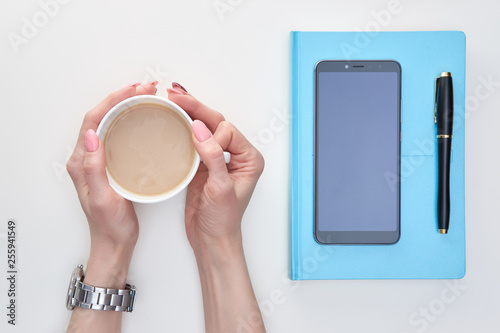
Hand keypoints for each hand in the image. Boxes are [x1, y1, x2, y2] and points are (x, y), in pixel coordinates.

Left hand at [66, 81, 157, 287]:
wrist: (114, 244)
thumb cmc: (110, 225)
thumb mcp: (103, 199)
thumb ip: (94, 168)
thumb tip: (92, 135)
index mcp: (81, 162)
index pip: (94, 120)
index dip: (113, 101)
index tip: (134, 90)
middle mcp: (87, 158)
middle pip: (101, 116)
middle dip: (122, 97)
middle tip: (146, 88)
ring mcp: (98, 161)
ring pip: (109, 123)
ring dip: (125, 106)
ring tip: (145, 96)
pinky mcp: (110, 165)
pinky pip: (117, 134)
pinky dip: (129, 120)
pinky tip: (141, 118)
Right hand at [167, 83, 264, 254]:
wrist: (211, 240)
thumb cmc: (223, 220)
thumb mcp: (220, 189)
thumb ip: (212, 157)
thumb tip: (201, 129)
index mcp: (249, 158)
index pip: (227, 131)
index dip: (212, 134)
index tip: (199, 147)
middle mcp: (236, 155)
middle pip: (215, 123)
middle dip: (196, 108)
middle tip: (175, 94)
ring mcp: (218, 158)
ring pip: (204, 128)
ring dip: (189, 113)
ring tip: (172, 99)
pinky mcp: (203, 164)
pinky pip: (193, 141)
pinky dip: (183, 129)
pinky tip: (173, 120)